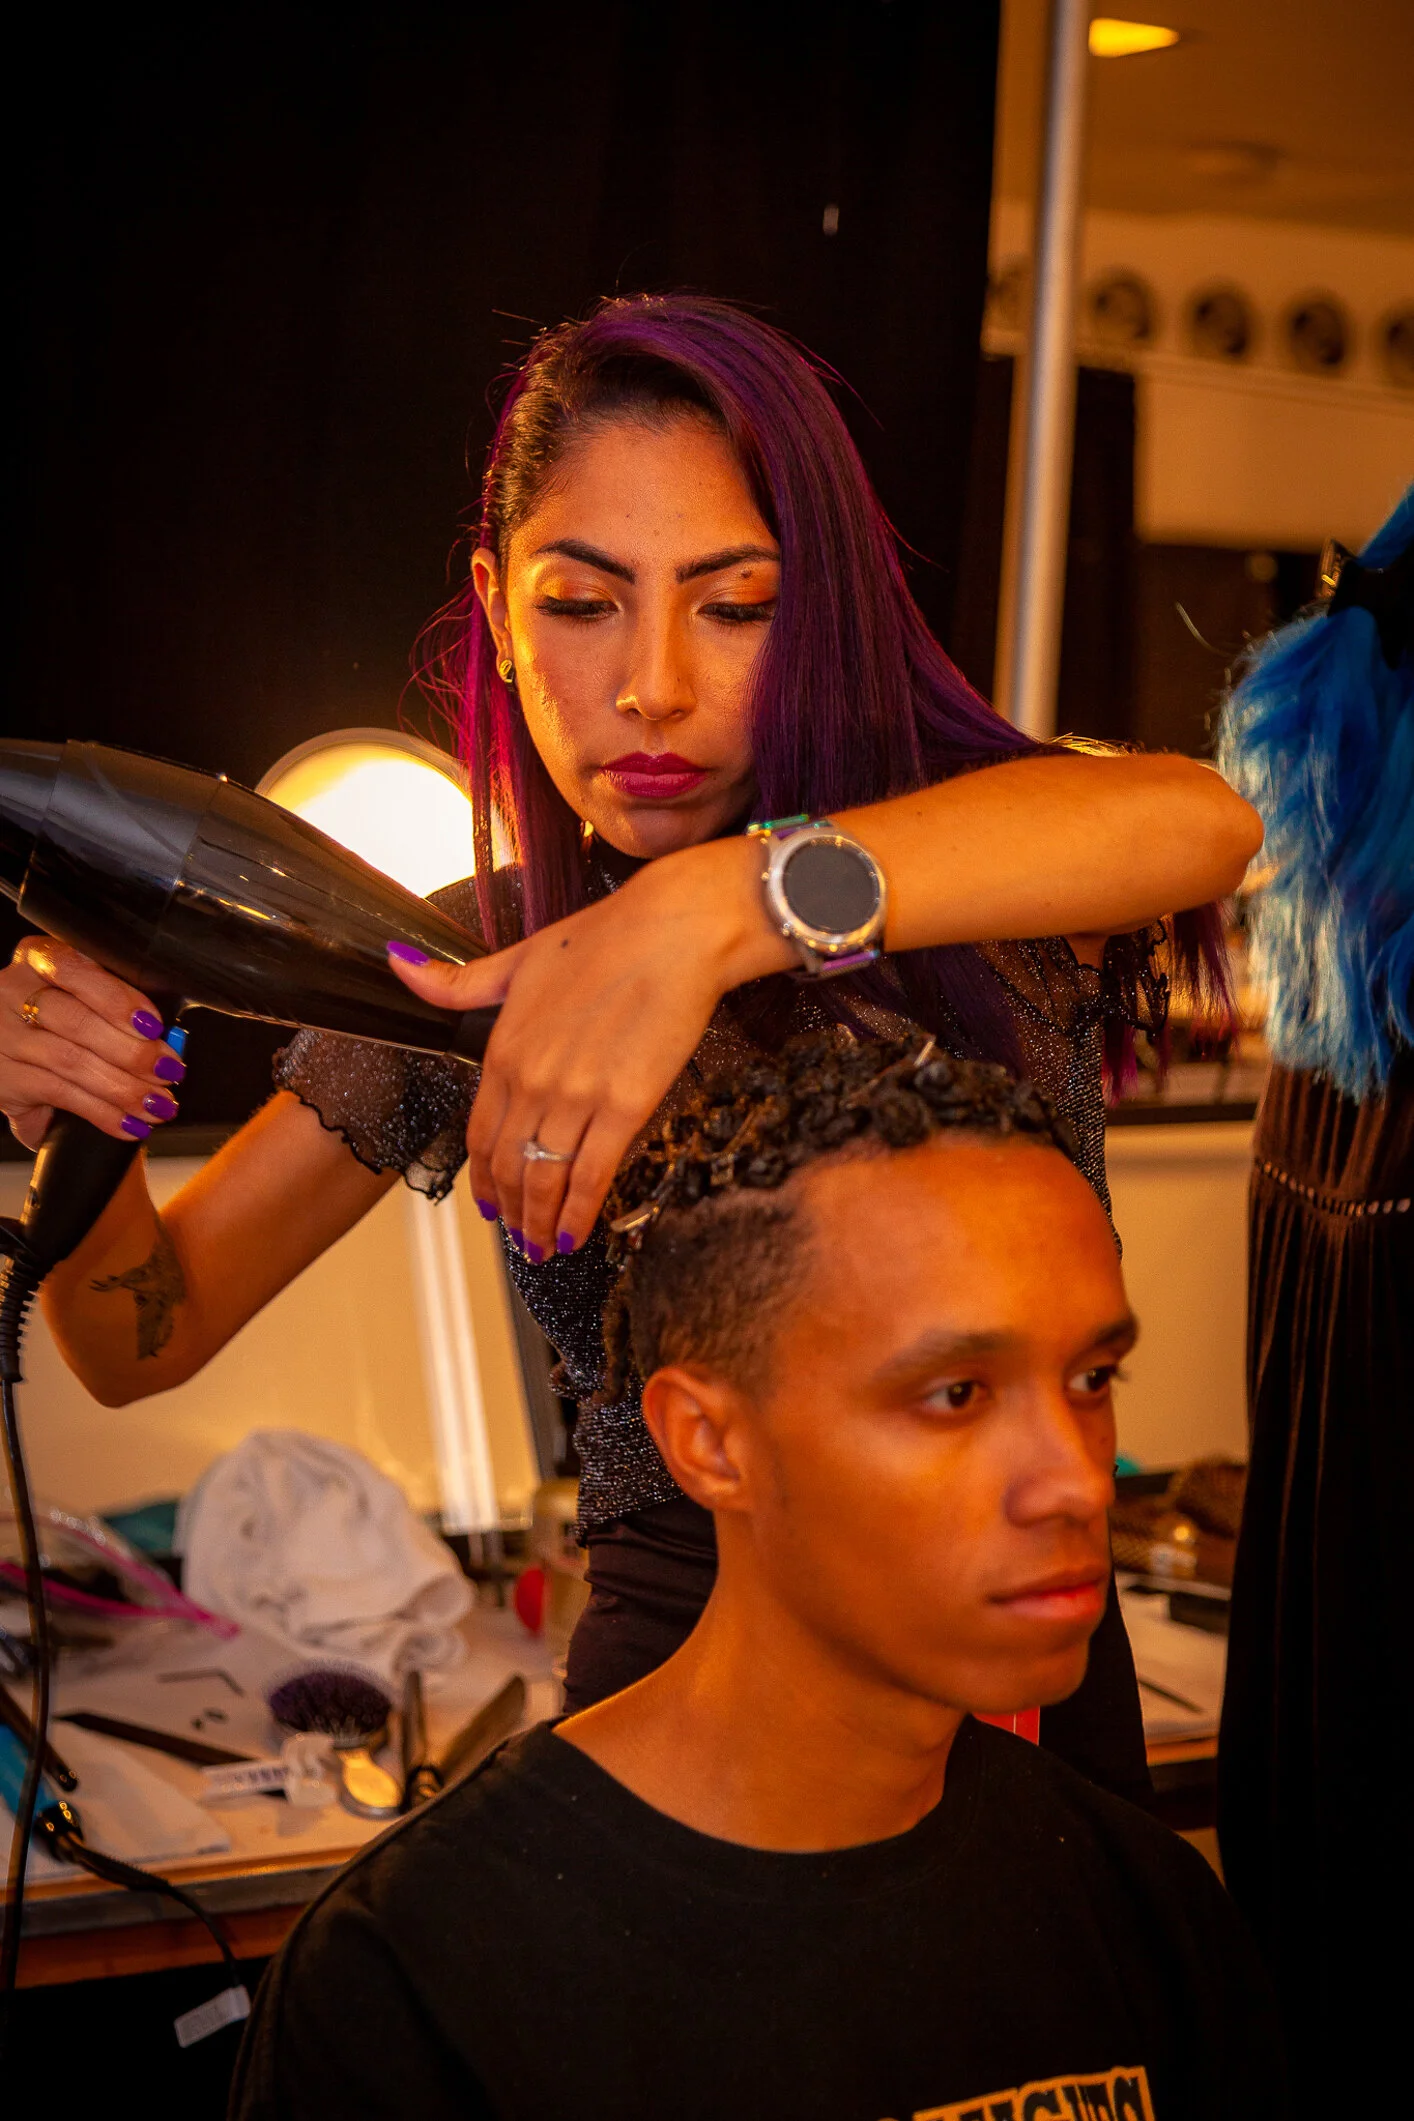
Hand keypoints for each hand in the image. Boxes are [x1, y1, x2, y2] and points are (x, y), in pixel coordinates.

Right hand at [0, 936, 186, 1150]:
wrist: (17, 1061)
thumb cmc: (64, 1025)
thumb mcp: (85, 1001)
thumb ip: (119, 1009)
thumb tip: (171, 1042)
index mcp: (39, 960)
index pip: (76, 970)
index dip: (117, 999)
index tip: (153, 1025)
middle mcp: (13, 992)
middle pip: (76, 1020)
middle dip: (132, 1051)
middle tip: (167, 1071)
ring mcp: (4, 1036)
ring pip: (70, 1061)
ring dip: (124, 1087)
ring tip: (157, 1104)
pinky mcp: (4, 1080)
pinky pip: (61, 1095)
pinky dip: (102, 1112)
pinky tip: (129, 1122)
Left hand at [387, 837, 789, 1256]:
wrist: (675, 930)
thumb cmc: (607, 937)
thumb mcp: (520, 957)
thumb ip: (459, 981)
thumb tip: (398, 963)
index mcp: (504, 1048)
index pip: (479, 1133)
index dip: (482, 1178)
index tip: (489, 1203)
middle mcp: (531, 1080)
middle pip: (508, 1165)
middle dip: (510, 1211)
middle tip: (518, 1238)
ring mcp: (576, 1097)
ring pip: (544, 1179)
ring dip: (539, 1222)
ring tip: (542, 1249)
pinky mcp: (624, 1107)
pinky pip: (591, 1175)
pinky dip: (579, 1213)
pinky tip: (574, 1235)